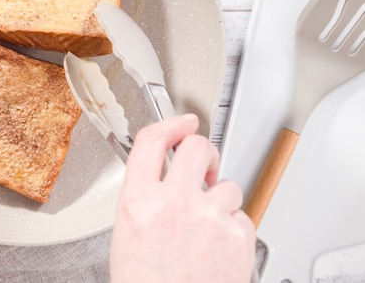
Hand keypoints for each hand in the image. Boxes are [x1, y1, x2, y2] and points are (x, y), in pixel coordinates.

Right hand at [110, 114, 255, 282]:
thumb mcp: (126, 234)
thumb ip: (143, 199)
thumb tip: (160, 178)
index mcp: (138, 200)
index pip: (152, 141)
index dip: (171, 124)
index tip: (183, 122)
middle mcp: (173, 202)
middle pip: (197, 147)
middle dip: (204, 151)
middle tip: (204, 163)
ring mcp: (208, 217)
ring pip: (228, 184)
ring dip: (221, 198)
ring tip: (208, 225)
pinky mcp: (236, 235)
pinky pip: (242, 216)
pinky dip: (234, 227)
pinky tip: (218, 246)